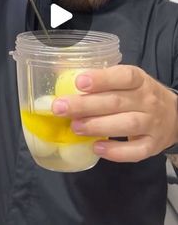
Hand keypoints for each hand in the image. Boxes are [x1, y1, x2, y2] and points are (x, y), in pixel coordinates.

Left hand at [52, 65, 177, 161]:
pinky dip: (115, 152)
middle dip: (85, 105)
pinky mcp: (152, 145)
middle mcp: (148, 101)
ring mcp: (152, 124)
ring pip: (126, 125)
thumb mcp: (129, 81)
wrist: (174, 116)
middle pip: (117, 102)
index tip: (79, 82)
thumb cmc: (141, 95)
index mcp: (140, 80)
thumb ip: (106, 81)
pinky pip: (135, 151)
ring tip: (75, 127)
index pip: (124, 76)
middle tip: (60, 108)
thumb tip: (67, 81)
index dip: (101, 79)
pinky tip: (96, 147)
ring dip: (97, 126)